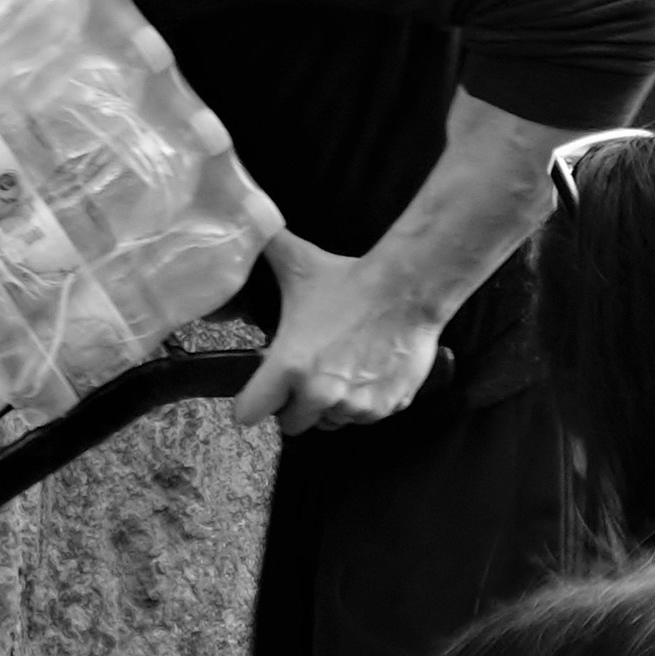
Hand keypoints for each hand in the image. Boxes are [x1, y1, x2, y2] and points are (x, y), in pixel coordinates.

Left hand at [230, 235, 445, 439]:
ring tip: (338, 370)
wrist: (408, 288)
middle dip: (293, 405)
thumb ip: (265, 253)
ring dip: (329, 405)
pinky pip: (364, 416)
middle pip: (292, 424)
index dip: (251, 403)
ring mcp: (356, 405)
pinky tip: (365, 371)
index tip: (258, 395)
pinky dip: (362, 401)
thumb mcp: (298, 265)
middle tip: (303, 378)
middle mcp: (320, 395)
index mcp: (289, 367)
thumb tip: (245, 231)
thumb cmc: (349, 279)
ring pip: (329, 421)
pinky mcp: (387, 407)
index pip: (250, 413)